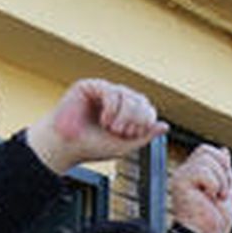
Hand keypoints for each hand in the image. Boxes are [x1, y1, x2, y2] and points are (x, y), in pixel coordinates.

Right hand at [25, 79, 165, 174]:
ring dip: (124, 115)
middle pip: (141, 101)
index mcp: (126, 112)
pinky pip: (112, 91)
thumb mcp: (125, 145)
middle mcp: (117, 99)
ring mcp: (103, 91)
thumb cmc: (92, 146)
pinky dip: (112, 108)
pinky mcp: (90, 86)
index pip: (148, 109)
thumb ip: (145, 136)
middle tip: (119, 132)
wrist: (66, 146)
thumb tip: (165, 126)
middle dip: (135, 119)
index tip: (129, 135)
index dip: (145, 122)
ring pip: (128, 95)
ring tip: (110, 127)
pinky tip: (104, 119)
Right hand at [169, 145, 231, 232]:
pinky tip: (208, 197)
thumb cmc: (214, 222)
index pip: (208, 151)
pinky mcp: (179, 182)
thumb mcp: (226, 191)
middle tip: (220, 193)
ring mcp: (181, 176)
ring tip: (215, 197)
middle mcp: (185, 172)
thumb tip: (225, 151)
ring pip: (207, 160)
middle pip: (207, 150)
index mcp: (195, 173)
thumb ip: (224, 171)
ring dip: (220, 182)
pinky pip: (203, 171)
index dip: (222, 165)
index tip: (223, 188)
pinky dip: (214, 185)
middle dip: (223, 172)